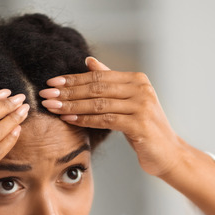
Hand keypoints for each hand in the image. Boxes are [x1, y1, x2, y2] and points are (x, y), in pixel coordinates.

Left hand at [40, 57, 182, 176]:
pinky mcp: (140, 125)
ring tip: (52, 108)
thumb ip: (110, 81)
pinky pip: (106, 120)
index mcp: (137, 80)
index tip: (51, 83)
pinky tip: (69, 120)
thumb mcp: (128, 102)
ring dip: (72, 105)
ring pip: (99, 104)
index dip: (73, 79)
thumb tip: (89, 61)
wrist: (168, 153)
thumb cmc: (145, 128)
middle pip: (97, 88)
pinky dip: (85, 119)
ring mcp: (142, 107)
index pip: (99, 76)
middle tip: (46, 94)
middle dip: (68, 91)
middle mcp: (142, 89)